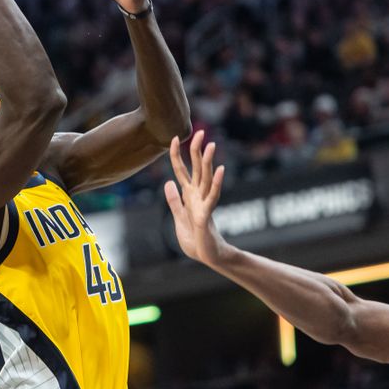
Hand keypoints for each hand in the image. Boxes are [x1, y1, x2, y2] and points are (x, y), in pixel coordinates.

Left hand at [164, 130, 227, 265]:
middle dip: (196, 150)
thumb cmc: (195, 240)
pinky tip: (221, 170)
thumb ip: (174, 201)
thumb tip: (168, 182)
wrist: (206, 257)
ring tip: (211, 145)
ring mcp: (204, 204)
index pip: (182, 171)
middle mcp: (198, 196)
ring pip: (206, 178)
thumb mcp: (178, 218)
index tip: (174, 138)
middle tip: (200, 131)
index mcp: (189, 196)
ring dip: (208, 162)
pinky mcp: (207, 215)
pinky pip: (213, 196)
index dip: (177, 155)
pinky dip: (217, 183)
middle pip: (197, 169)